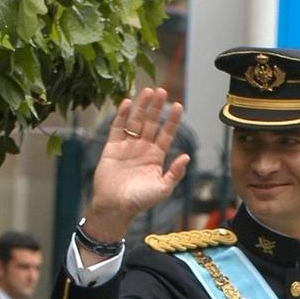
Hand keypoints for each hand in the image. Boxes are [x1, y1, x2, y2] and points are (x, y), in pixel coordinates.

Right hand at [82, 86, 190, 243]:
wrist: (115, 207)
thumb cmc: (140, 201)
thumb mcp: (163, 189)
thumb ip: (175, 173)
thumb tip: (187, 156)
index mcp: (156, 157)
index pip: (167, 133)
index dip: (172, 120)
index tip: (178, 105)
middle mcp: (143, 148)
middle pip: (151, 123)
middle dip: (157, 107)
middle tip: (162, 91)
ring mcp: (127, 146)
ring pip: (135, 121)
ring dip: (142, 107)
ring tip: (148, 91)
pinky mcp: (112, 147)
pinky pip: (117, 128)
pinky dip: (121, 115)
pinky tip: (127, 103)